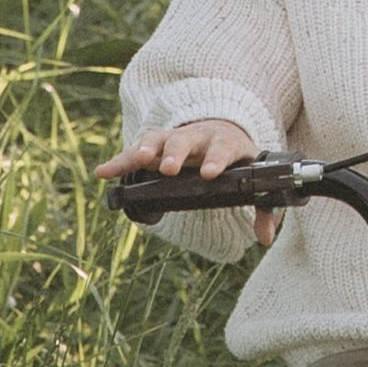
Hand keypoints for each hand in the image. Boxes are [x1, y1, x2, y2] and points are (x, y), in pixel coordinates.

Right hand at [97, 116, 282, 247]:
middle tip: (169, 168)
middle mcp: (198, 137)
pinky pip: (136, 151)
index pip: (222, 150)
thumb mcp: (255, 179)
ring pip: (159, 140)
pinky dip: (120, 161)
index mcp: (225, 144)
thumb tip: (265, 237)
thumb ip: (264, 208)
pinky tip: (103, 172)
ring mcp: (175, 139)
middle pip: (186, 141)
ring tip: (138, 159)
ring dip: (148, 148)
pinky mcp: (156, 145)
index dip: (215, 160)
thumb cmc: (238, 160)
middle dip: (177, 153)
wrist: (224, 129)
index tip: (208, 173)